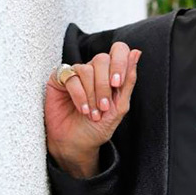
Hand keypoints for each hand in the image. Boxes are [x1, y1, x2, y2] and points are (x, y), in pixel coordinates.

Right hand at [45, 43, 141, 165]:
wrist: (77, 144)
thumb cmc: (98, 128)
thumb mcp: (119, 107)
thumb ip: (128, 80)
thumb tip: (136, 53)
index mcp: (111, 73)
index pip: (119, 50)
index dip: (119, 62)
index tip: (117, 84)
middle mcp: (94, 70)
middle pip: (102, 59)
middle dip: (104, 86)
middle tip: (104, 106)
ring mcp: (76, 73)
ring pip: (87, 69)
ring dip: (92, 94)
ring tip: (93, 113)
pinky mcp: (59, 79)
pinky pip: (71, 77)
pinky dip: (79, 95)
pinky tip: (83, 109)